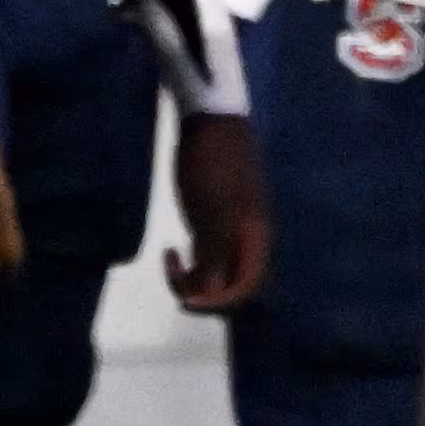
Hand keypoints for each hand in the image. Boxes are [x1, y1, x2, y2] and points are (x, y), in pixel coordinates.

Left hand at [165, 113, 269, 311]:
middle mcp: (248, 238)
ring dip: (193, 278)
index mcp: (254, 237)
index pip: (247, 287)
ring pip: (218, 270)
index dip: (219, 303)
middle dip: (203, 292)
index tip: (186, 302)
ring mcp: (232, 229)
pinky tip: (173, 252)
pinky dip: (190, 262)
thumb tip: (215, 292)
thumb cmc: (212, 167)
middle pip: (233, 284)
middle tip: (174, 280)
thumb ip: (215, 255)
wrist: (211, 123)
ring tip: (170, 265)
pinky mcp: (216, 219)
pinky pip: (209, 254)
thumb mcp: (211, 214)